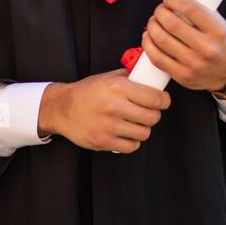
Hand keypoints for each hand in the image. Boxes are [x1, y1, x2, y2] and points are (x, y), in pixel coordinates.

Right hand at [38, 69, 170, 152]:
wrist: (61, 108)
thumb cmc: (87, 92)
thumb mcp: (107, 78)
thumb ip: (130, 78)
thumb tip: (153, 80)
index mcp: (117, 87)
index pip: (155, 98)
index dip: (163, 101)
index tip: (163, 101)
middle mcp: (114, 106)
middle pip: (152, 117)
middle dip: (153, 115)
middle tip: (148, 112)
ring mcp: (108, 126)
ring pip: (144, 133)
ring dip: (142, 129)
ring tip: (134, 123)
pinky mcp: (103, 142)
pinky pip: (131, 146)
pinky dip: (131, 141)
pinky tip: (125, 133)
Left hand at [141, 0, 225, 92]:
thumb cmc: (218, 41)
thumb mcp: (214, 19)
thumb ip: (192, 2)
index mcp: (217, 30)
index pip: (190, 8)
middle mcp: (206, 48)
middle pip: (172, 24)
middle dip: (160, 12)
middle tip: (160, 10)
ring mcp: (194, 64)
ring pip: (161, 40)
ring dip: (152, 26)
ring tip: (154, 21)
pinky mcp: (182, 76)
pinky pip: (157, 58)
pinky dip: (148, 44)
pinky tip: (149, 36)